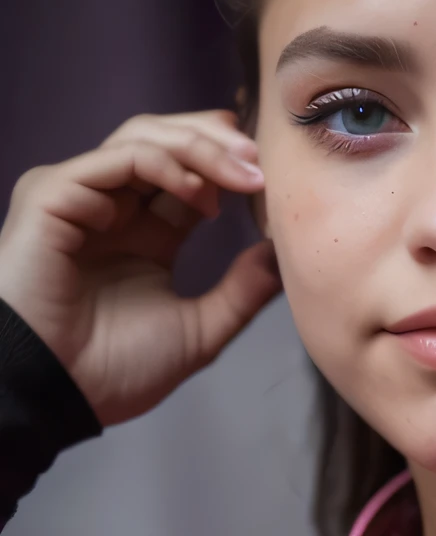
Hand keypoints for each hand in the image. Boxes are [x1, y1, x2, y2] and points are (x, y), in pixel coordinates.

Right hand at [0, 110, 280, 425]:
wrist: (59, 397)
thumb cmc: (114, 371)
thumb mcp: (199, 331)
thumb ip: (242, 291)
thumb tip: (284, 255)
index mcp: (146, 231)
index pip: (190, 171)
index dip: (231, 162)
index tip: (273, 172)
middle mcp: (112, 207)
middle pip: (167, 140)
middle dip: (218, 140)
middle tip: (261, 157)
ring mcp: (80, 198)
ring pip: (142, 138)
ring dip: (200, 148)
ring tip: (243, 173)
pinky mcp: (52, 198)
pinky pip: (114, 160)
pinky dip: (162, 164)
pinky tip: (198, 192)